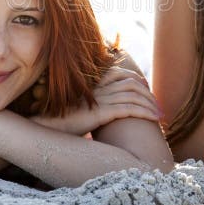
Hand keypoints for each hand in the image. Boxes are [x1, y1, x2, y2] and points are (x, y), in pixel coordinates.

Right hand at [32, 67, 161, 135]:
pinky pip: (128, 109)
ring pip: (133, 95)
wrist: (44, 130)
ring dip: (150, 104)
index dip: (137, 81)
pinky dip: (145, 112)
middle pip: (131, 83)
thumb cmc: (59, 124)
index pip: (120, 74)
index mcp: (92, 85)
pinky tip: (154, 119)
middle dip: (148, 94)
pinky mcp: (100, 112)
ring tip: (160, 114)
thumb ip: (91, 106)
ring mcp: (99, 100)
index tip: (147, 92)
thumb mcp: (77, 110)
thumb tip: (103, 113)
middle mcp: (97, 89)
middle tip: (158, 105)